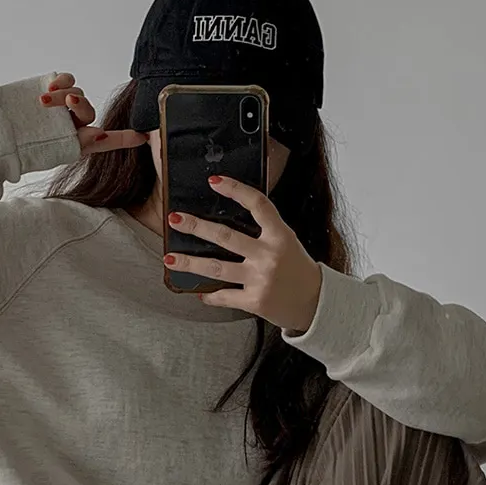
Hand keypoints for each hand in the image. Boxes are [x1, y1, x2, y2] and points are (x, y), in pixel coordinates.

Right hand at [39, 72, 147, 155]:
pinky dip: (63, 80)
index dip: (123, 138)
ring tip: (44, 100)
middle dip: (80, 105)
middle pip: (87, 110)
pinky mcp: (50, 89)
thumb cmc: (16, 149)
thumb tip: (98, 134)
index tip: (143, 137)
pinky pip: (67, 80)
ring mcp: (61, 106)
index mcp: (73, 144)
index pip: (104, 141)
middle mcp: (71, 123)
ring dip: (64, 94)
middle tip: (69, 102)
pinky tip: (53, 84)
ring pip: (77, 93)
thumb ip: (72, 146)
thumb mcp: (44, 155)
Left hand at [165, 175, 322, 333]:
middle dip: (196, 227)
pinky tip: (200, 292)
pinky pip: (224, 296)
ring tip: (169, 259)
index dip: (236, 189)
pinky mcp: (255, 301)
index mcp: (280, 235)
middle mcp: (269, 255)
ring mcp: (261, 278)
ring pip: (217, 268)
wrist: (315, 303)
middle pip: (226, 237)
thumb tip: (228, 216)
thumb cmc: (297, 269)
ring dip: (190, 263)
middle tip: (175, 219)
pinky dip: (210, 295)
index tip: (214, 181)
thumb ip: (265, 230)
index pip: (258, 204)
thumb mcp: (287, 242)